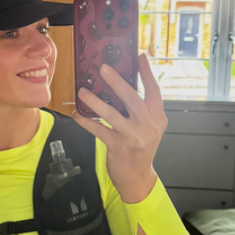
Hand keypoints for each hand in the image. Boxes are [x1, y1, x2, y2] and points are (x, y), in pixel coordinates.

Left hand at [72, 53, 167, 203]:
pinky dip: (86, 122)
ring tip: (82, 91)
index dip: (147, 73)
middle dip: (117, 82)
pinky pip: (99, 130)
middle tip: (103, 68)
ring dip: (95, 101)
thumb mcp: (149, 129)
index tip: (140, 56)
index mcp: (158, 118)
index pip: (154, 91)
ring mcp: (134, 137)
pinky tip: (77, 115)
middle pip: (132, 98)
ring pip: (112, 114)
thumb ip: (142, 111)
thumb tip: (122, 86)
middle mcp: (148, 126)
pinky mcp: (119, 147)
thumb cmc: (140, 149)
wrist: (138, 177)